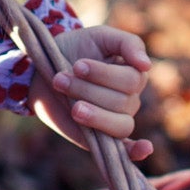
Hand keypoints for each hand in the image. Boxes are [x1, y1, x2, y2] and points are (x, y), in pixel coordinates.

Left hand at [29, 25, 154, 162]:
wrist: (42, 70)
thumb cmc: (75, 49)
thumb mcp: (100, 37)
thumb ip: (127, 44)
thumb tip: (146, 66)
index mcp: (133, 76)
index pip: (130, 81)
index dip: (102, 74)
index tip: (77, 65)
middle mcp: (129, 100)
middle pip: (121, 102)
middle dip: (87, 90)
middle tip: (61, 80)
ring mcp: (115, 120)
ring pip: (120, 125)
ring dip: (93, 114)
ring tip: (72, 105)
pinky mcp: (102, 140)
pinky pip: (128, 152)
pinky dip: (137, 152)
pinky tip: (142, 149)